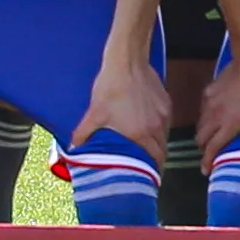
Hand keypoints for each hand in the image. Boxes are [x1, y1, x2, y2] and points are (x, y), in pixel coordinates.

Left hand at [71, 45, 171, 161]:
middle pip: (162, 151)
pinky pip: (165, 123)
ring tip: (147, 149)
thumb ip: (83, 134)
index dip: (153, 170)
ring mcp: (163, 115)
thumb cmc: (110, 88)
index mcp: (140, 134)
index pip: (155, 160)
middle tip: (146, 166)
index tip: (149, 177)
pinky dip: (159, 129)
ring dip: (158, 145)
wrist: (127, 62)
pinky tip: (148, 126)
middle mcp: (156, 127)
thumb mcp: (94, 113)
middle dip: (156, 160)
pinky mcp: (166, 103)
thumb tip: (73, 149)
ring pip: (164, 137)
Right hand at [195, 50, 239, 167]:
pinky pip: (203, 107)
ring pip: (200, 122)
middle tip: (210, 152)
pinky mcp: (209, 90)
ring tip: (211, 135)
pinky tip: (215, 113)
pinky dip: (206, 114)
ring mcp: (210, 102)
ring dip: (204, 131)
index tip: (206, 170)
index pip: (212, 148)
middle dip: (204, 147)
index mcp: (229, 125)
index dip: (207, 161)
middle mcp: (215, 116)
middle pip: (201, 138)